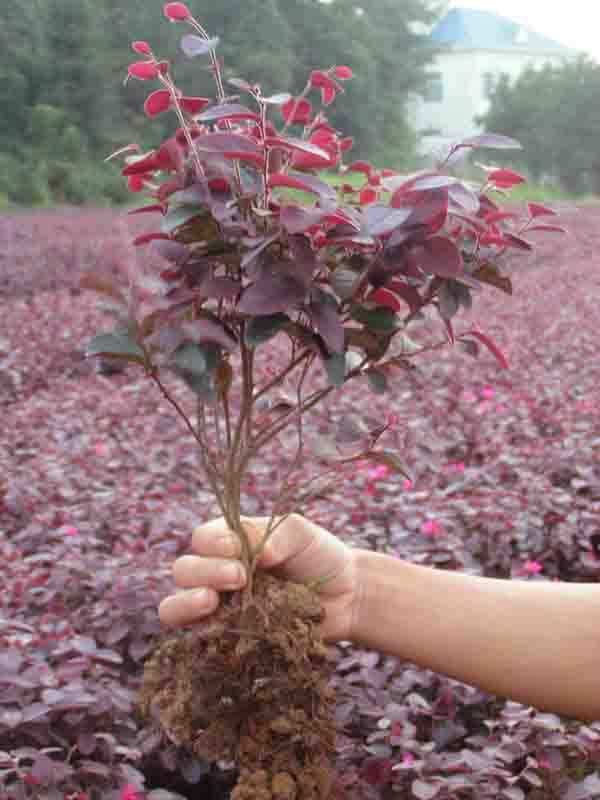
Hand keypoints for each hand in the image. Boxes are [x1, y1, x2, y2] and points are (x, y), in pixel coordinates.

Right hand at [158, 513, 359, 642]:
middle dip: (205, 571)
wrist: (346, 596)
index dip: (212, 543)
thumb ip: (272, 534)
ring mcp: (218, 607)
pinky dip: (200, 634)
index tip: (237, 550)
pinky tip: (221, 630)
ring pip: (175, 605)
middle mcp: (215, 572)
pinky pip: (197, 640)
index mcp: (229, 542)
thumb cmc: (319, 555)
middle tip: (240, 577)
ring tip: (211, 601)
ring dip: (186, 602)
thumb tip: (252, 554)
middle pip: (184, 570)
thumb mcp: (298, 532)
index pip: (202, 538)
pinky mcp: (226, 638)